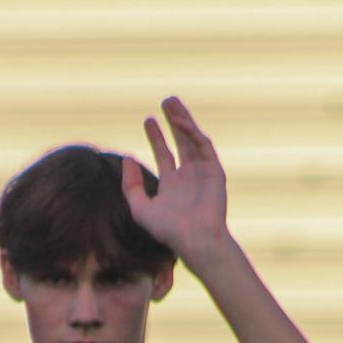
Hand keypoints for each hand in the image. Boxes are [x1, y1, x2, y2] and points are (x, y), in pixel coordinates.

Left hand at [122, 97, 229, 269]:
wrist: (195, 241)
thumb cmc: (168, 230)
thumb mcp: (140, 207)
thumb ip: (131, 185)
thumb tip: (127, 158)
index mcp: (173, 185)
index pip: (164, 154)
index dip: (156, 136)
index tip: (148, 120)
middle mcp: (189, 176)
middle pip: (181, 142)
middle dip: (174, 121)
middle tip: (165, 101)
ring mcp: (203, 173)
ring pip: (193, 139)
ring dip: (183, 120)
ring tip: (171, 103)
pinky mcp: (215, 171)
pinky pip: (203, 145)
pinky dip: (192, 132)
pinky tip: (179, 122)